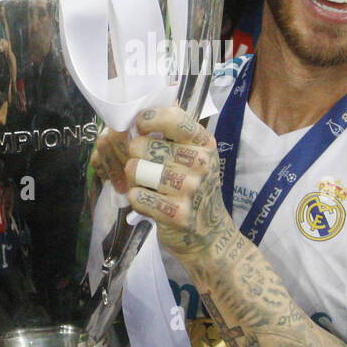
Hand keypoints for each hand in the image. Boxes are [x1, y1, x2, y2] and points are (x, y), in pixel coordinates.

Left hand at [124, 106, 234, 264]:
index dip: (148, 119)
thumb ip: (175, 134)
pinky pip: (137, 195)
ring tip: (148, 184)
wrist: (211, 236)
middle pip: (142, 146)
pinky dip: (137, 199)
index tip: (141, 126)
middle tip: (145, 166)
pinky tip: (150, 202)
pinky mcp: (176, 213)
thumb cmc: (197, 191)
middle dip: (135, 156)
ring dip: (135, 178)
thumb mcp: (197, 157)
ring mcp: (189, 189)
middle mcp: (200, 163)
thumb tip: (144, 111)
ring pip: (135, 169)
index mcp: (204, 144)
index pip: (172, 118)